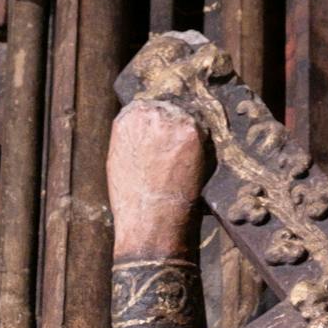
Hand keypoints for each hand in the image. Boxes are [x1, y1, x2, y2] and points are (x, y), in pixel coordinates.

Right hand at [108, 100, 209, 257]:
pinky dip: (205, 147)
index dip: (163, 122)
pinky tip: (197, 165)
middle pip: (173, 108)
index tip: (169, 135)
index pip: (151, 106)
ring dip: (193, 136)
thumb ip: (134, 137)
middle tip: (182, 150)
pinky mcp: (192, 132)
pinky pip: (206, 132)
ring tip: (188, 161)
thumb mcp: (121, 160)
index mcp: (128, 117)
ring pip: (191, 118)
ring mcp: (171, 120)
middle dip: (178, 126)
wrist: (149, 222)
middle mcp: (148, 112)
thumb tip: (149, 130)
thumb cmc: (133, 199)